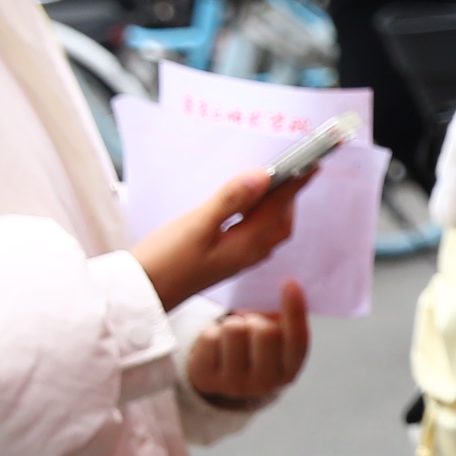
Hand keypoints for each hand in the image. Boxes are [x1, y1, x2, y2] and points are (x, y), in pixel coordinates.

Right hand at [135, 164, 306, 311]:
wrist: (143, 293)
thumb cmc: (165, 260)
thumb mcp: (197, 225)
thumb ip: (230, 200)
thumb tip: (263, 176)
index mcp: (247, 244)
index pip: (279, 208)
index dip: (296, 184)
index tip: (312, 163)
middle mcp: (250, 254)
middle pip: (281, 221)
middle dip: (291, 196)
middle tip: (296, 169)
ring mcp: (239, 259)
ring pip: (270, 230)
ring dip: (277, 206)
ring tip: (276, 183)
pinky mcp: (227, 260)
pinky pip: (256, 235)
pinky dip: (261, 216)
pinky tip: (248, 206)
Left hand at [185, 280, 309, 409]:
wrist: (220, 378)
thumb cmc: (253, 348)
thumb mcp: (273, 338)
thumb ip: (280, 319)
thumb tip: (279, 286)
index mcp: (289, 371)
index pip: (298, 339)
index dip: (295, 310)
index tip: (290, 282)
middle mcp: (266, 383)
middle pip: (265, 332)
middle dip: (256, 318)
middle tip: (251, 321)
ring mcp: (235, 384)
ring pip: (235, 330)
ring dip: (232, 323)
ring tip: (232, 333)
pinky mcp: (207, 378)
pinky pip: (209, 337)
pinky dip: (211, 331)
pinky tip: (214, 343)